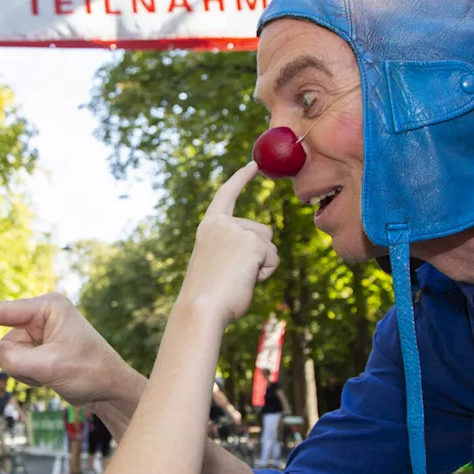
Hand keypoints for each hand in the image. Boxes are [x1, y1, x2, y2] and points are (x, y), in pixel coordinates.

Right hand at [0, 293, 128, 405]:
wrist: (111, 390)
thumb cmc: (89, 372)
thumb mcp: (49, 367)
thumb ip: (13, 359)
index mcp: (49, 306)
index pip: (2, 312)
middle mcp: (43, 314)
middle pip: (6, 339)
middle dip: (19, 361)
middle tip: (45, 371)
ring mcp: (41, 332)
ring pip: (9, 355)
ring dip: (24, 371)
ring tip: (51, 375)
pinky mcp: (39, 348)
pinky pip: (17, 363)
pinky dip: (28, 375)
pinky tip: (50, 378)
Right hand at [177, 161, 278, 324]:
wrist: (201, 308)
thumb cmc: (208, 295)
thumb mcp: (217, 262)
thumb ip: (233, 248)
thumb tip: (263, 253)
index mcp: (209, 226)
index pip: (226, 194)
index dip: (241, 179)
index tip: (254, 164)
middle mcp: (223, 223)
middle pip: (262, 231)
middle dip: (258, 255)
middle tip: (234, 275)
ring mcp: (238, 231)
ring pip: (270, 244)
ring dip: (262, 265)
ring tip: (238, 278)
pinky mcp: (253, 244)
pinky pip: (273, 258)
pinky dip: (265, 274)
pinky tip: (245, 281)